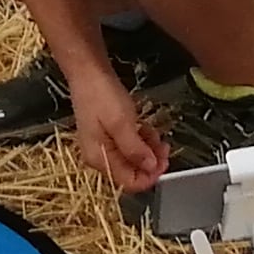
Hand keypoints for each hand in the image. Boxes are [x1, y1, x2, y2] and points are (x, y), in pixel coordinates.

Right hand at [68, 62, 165, 192]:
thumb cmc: (101, 95)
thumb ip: (135, 149)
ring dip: (148, 150)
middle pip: (131, 171)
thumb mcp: (121, 123)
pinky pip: (129, 146)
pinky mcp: (108, 134)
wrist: (87, 70)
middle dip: (151, 162)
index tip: (165, 162)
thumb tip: (151, 168)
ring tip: (156, 134)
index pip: (129, 182)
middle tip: (165, 146)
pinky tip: (146, 128)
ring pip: (133, 158)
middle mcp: (99, 156)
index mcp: (99, 158)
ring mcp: (103, 145)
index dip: (150, 176)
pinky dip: (141, 140)